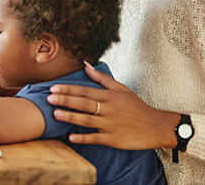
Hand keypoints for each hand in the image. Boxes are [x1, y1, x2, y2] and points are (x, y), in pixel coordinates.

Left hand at [47, 62, 179, 149]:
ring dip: (70, 117)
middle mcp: (109, 109)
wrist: (155, 126)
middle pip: (84, 104)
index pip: (85, 91)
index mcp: (110, 96)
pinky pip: (96, 138)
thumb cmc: (137, 107)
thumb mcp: (121, 89)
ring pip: (87, 120)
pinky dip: (83, 138)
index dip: (68, 89)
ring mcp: (111, 125)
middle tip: (49, 98)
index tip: (53, 88)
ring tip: (55, 114)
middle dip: (65, 100)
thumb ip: (102, 78)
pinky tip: (71, 137)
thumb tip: (86, 65)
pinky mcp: (114, 139)